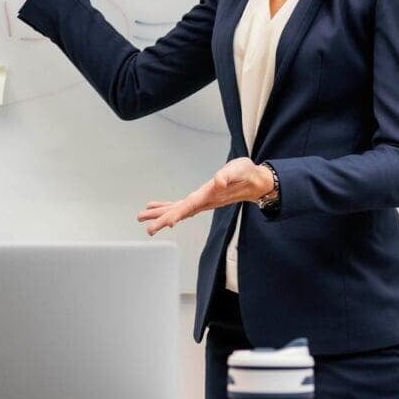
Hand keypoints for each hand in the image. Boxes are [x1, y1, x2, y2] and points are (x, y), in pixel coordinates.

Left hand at [136, 158, 275, 235]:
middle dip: (164, 220)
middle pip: (181, 212)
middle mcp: (205, 201)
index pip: (192, 206)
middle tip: (148, 229)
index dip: (179, 214)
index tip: (166, 223)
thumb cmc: (247, 174)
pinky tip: (157, 208)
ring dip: (161, 215)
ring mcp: (202, 202)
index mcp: (211, 194)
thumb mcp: (240, 169)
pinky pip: (182, 206)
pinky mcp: (201, 199)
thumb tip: (219, 181)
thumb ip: (229, 175)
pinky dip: (168, 208)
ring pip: (179, 210)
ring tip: (143, 217)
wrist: (255, 182)